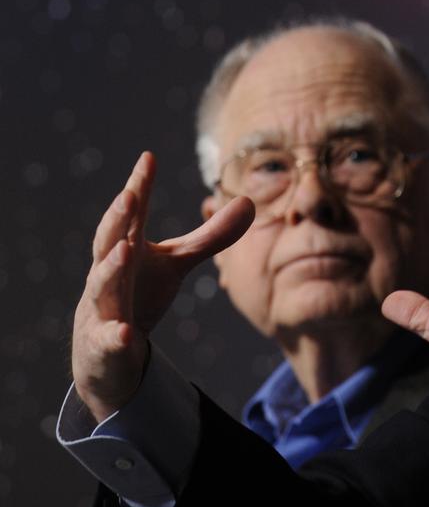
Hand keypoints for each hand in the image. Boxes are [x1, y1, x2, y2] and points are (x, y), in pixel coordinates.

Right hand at [72, 151, 253, 420]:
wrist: (105, 350)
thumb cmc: (139, 292)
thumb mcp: (176, 263)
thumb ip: (209, 236)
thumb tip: (249, 201)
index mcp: (127, 247)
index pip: (132, 214)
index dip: (139, 186)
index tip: (148, 157)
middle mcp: (109, 271)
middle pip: (109, 240)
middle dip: (116, 219)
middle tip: (128, 196)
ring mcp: (101, 306)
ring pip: (101, 285)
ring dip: (111, 268)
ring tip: (126, 252)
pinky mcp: (102, 342)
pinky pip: (108, 340)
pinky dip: (116, 337)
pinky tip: (125, 334)